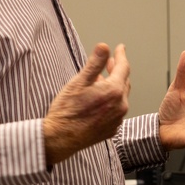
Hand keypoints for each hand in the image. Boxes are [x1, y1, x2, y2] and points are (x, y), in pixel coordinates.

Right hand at [43, 43, 129, 165]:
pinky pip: (116, 110)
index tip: (120, 48)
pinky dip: (111, 101)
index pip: (123, 67)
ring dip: (114, 86)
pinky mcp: (112, 128)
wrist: (60, 138)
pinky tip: (100, 99)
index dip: (121, 55)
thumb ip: (95, 63)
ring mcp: (117, 119)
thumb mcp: (79, 82)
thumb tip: (104, 46)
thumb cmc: (67, 111)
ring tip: (102, 80)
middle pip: (124, 82)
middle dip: (118, 70)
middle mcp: (120, 105)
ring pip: (121, 96)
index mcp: (114, 91)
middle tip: (110, 62)